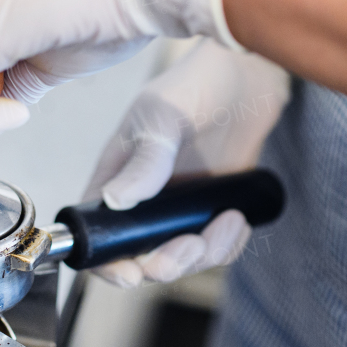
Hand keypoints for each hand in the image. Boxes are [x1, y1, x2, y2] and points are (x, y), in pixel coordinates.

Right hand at [85, 38, 290, 286]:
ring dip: (205, 255)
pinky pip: (217, 246)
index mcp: (117, 177)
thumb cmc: (195, 83)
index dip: (108, 263)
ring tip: (226, 222)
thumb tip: (117, 201)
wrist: (248, 73)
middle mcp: (144, 198)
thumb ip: (145, 160)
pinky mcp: (213, 207)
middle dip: (166, 263)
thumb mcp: (163, 116)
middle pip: (141, 257)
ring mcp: (179, 206)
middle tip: (189, 246)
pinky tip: (238, 217)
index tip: (131, 273)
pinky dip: (229, 244)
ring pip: (183, 258)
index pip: (98, 234)